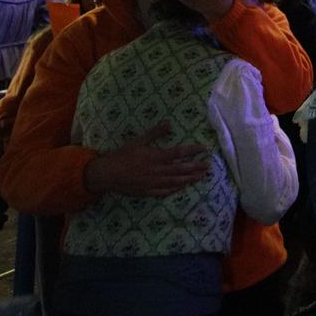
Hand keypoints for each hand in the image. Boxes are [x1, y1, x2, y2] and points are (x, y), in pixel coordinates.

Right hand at [84, 122, 209, 196]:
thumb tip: (168, 123)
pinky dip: (175, 190)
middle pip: (181, 169)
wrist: (108, 174)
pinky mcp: (148, 192)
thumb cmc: (123, 155)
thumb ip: (154, 133)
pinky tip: (182, 188)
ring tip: (200, 177)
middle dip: (196, 167)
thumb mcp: (138, 141)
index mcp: (156, 157)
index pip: (179, 153)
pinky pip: (165, 192)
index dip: (193, 151)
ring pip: (176, 182)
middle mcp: (158, 170)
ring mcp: (154, 183)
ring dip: (189, 179)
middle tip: (208, 166)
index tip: (204, 149)